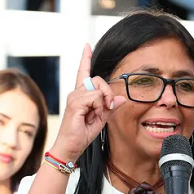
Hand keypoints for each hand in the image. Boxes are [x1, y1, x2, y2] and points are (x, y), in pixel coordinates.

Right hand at [51, 44, 126, 161]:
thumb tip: (122, 99)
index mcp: (81, 95)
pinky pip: (95, 98)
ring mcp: (74, 97)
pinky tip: (91, 117)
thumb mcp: (101, 119)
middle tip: (107, 107)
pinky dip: (98, 108)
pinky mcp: (75, 103)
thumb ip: (109, 107)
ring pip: (98, 90)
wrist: (71, 147)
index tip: (87, 46)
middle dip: (108, 92)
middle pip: (98, 80)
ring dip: (103, 104)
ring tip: (94, 116)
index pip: (83, 73)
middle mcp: (76, 93)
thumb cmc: (82, 134)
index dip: (85, 59)